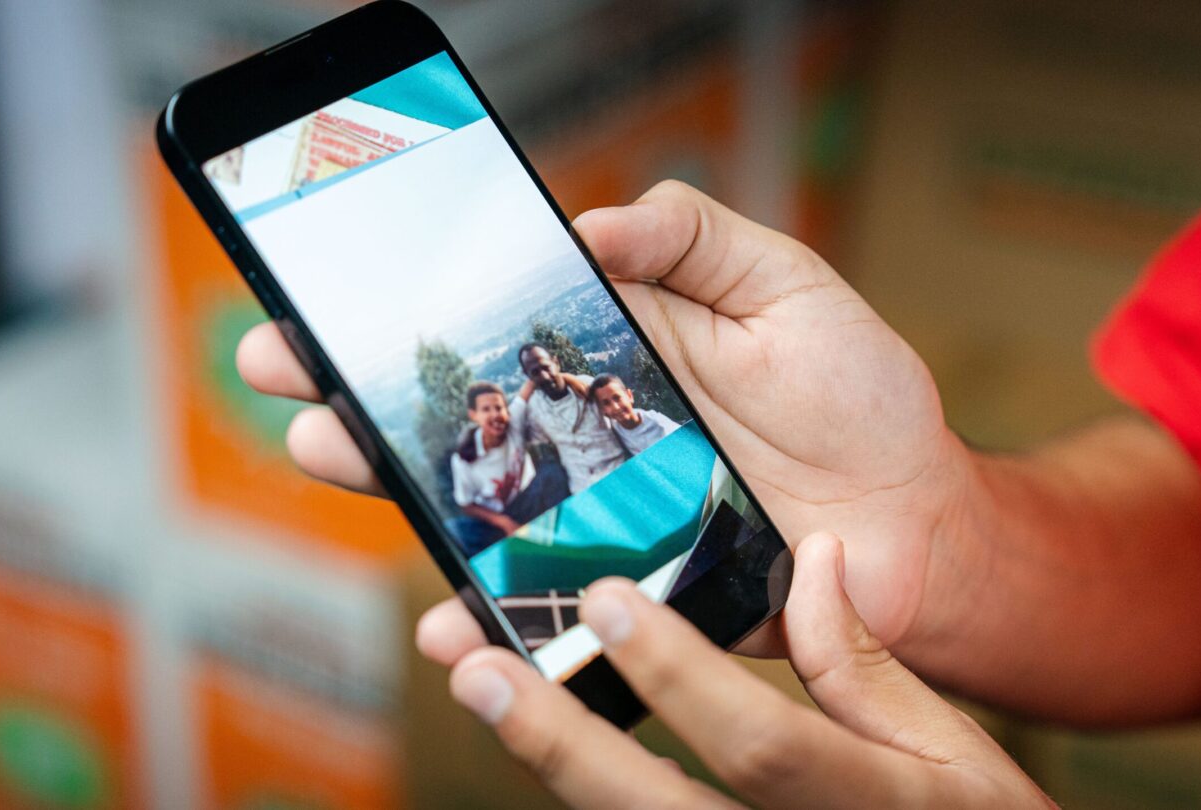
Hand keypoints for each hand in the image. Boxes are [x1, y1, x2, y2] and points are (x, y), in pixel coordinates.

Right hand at [237, 180, 973, 650]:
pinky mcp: (626, 594)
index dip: (412, 311)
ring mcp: (599, 518)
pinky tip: (449, 615)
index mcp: (615, 356)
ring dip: (394, 481)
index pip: (493, 328)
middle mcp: (586, 438)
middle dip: (360, 385)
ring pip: (474, 504)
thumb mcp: (789, 288)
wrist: (920, 528)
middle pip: (456, 415)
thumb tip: (591, 218)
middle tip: (280, 365)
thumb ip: (698, 239)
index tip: (329, 287)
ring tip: (325, 449)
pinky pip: (540, 605)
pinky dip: (489, 614)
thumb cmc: (861, 401)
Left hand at [437, 533, 1050, 807]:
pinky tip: (535, 741)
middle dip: (559, 739)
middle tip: (475, 667)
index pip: (763, 744)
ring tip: (483, 692)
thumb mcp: (958, 756)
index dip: (679, 675)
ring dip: (549, 766)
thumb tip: (813, 558)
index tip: (607, 601)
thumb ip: (871, 667)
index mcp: (877, 807)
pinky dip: (585, 795)